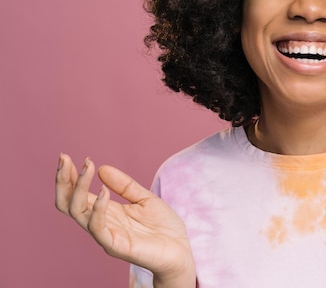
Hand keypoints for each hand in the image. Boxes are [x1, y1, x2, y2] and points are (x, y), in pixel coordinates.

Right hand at [55, 154, 195, 287]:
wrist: (180, 250)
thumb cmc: (162, 228)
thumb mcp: (144, 198)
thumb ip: (124, 185)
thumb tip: (102, 168)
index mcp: (105, 212)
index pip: (77, 194)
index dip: (69, 176)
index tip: (67, 156)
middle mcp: (100, 223)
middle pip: (68, 203)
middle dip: (63, 180)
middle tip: (64, 158)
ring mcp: (106, 235)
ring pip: (77, 212)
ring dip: (78, 187)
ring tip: (87, 167)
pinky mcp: (115, 246)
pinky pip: (97, 227)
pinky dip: (97, 207)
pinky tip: (103, 191)